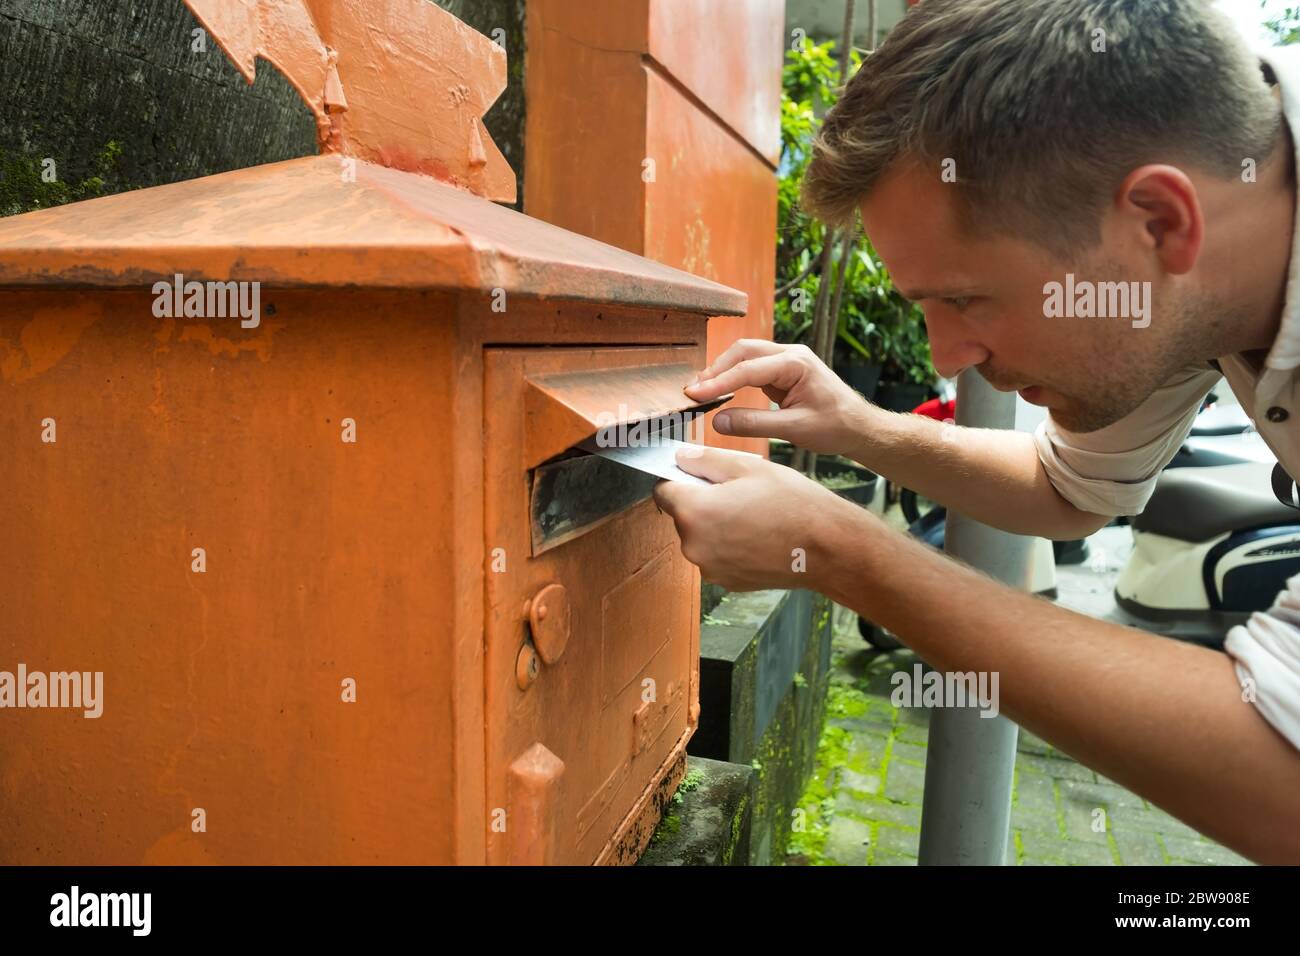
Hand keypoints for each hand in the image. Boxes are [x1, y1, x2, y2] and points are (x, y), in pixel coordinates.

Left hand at [652, 445, 865, 592]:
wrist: (827, 548)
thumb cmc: (793, 504)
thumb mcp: (748, 467)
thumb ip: (705, 460)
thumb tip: (680, 458)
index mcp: (694, 512)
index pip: (663, 490)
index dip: (680, 478)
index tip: (700, 475)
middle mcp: (694, 546)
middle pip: (682, 515)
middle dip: (701, 502)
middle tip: (738, 493)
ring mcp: (710, 569)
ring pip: (700, 537)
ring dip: (715, 525)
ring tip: (752, 515)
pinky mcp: (726, 582)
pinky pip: (717, 556)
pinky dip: (729, 545)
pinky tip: (757, 535)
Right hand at [684, 340, 872, 456]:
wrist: (860, 427)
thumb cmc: (836, 427)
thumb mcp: (795, 429)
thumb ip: (755, 424)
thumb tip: (718, 421)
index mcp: (796, 363)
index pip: (748, 369)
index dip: (718, 382)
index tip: (695, 394)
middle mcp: (791, 355)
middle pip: (743, 352)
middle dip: (717, 369)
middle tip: (693, 391)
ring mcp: (787, 361)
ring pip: (746, 356)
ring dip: (723, 371)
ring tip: (702, 391)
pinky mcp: (784, 372)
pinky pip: (753, 368)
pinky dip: (734, 377)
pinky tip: (721, 391)